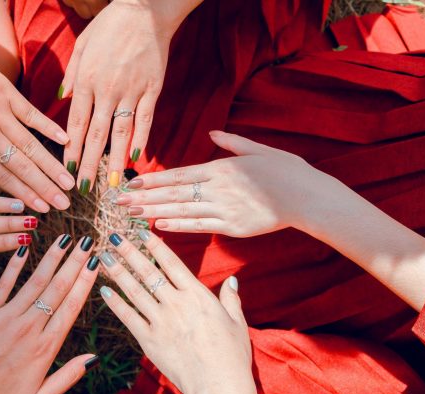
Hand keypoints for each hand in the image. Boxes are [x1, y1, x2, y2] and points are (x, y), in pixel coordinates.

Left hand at [0, 31, 73, 211]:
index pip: (2, 178)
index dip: (24, 196)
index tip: (42, 211)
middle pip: (22, 167)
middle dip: (45, 189)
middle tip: (65, 205)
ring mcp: (1, 114)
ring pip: (32, 146)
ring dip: (52, 166)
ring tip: (69, 183)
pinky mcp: (8, 95)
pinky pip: (33, 115)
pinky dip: (50, 128)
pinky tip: (66, 141)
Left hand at [0, 234, 99, 393]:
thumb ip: (66, 377)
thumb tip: (93, 358)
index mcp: (44, 350)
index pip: (71, 307)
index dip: (86, 282)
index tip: (96, 262)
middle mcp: (28, 329)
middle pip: (58, 288)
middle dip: (75, 262)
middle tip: (87, 241)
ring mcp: (5, 319)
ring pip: (34, 281)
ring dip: (52, 258)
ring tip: (65, 239)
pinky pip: (3, 284)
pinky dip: (16, 265)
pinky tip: (26, 249)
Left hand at [60, 0, 184, 193]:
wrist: (144, 10)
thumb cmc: (109, 26)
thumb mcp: (82, 45)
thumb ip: (71, 75)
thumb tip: (61, 100)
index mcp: (87, 80)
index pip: (77, 123)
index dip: (72, 149)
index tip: (67, 169)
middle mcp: (107, 90)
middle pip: (97, 134)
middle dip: (89, 164)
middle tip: (84, 188)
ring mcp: (132, 90)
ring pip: (121, 132)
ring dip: (115, 160)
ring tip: (112, 184)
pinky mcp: (153, 88)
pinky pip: (145, 119)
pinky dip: (141, 139)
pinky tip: (137, 158)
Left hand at [99, 231, 255, 393]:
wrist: (218, 385)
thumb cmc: (231, 356)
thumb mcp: (237, 322)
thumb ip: (230, 299)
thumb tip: (232, 280)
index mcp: (197, 295)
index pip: (171, 263)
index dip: (155, 245)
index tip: (141, 231)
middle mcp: (176, 303)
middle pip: (148, 272)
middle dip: (130, 252)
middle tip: (115, 236)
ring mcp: (161, 321)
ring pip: (134, 290)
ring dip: (118, 272)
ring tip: (104, 257)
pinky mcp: (149, 340)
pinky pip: (128, 317)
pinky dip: (115, 304)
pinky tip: (104, 291)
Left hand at [116, 130, 345, 236]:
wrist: (308, 197)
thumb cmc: (286, 170)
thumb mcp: (258, 149)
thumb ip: (231, 143)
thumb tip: (211, 134)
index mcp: (221, 168)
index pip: (178, 175)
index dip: (151, 180)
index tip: (129, 183)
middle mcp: (218, 188)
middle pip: (173, 193)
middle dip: (143, 198)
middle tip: (116, 203)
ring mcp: (224, 209)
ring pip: (182, 211)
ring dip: (153, 213)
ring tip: (130, 216)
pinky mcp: (233, 227)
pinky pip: (200, 226)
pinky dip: (179, 226)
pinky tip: (159, 227)